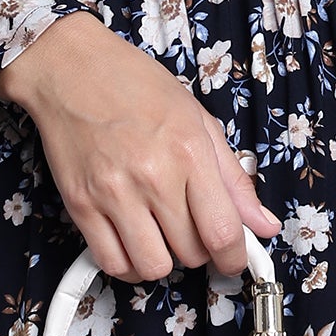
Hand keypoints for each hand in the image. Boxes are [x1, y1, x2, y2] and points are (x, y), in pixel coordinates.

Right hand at [0, 12, 283, 283]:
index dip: (235, 257)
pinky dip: (128, 264)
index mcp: (189, 151)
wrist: (71, 68)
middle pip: (190, 253)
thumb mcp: (198, 119)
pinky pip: (111, 263)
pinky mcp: (80, 205)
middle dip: (199, 250)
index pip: (222, 231)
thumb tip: (264, 224)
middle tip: (191, 228)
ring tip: (161, 235)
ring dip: (164, 260)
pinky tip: (133, 242)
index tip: (235, 259)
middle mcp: (153, 176)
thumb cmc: (136, 85)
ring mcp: (113, 193)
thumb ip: (234, 177)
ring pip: (153, 267)